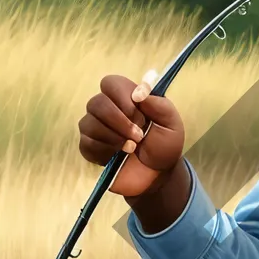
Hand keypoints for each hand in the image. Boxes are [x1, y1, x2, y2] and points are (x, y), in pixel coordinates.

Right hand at [77, 70, 185, 197]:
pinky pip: (86, 143)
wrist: (158, 176)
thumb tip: (138, 92)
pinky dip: (104, 150)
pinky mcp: (89, 148)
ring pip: (89, 123)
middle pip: (97, 103)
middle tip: (139, 136)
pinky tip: (117, 155)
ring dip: (114, 137)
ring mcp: (95, 128)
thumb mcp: (171, 125)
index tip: (141, 115)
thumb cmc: (164, 146)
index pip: (110, 83)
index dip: (122, 96)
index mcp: (126, 99)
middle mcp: (107, 109)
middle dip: (120, 121)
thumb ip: (160, 106)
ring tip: (132, 148)